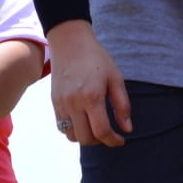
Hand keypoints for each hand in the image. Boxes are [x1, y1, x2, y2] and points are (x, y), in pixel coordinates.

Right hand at [47, 19, 131, 146]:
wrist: (69, 41)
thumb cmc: (96, 57)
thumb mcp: (115, 78)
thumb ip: (122, 105)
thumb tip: (127, 129)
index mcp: (91, 97)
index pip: (102, 131)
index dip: (113, 141)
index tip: (121, 140)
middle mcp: (74, 103)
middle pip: (86, 138)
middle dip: (100, 141)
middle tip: (109, 134)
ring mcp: (61, 104)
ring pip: (72, 136)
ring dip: (86, 137)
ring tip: (96, 128)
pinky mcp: (54, 102)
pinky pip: (62, 127)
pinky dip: (74, 130)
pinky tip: (84, 121)